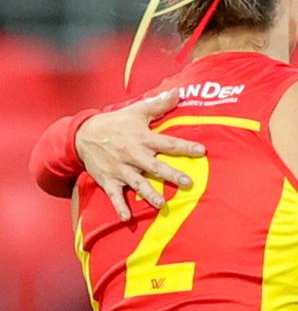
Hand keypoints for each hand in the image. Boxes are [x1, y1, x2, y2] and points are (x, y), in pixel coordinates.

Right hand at [75, 89, 204, 219]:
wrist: (83, 135)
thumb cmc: (116, 123)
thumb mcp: (136, 111)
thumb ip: (159, 104)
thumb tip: (179, 91)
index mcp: (142, 139)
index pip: (167, 143)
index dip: (185, 146)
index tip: (202, 151)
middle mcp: (132, 155)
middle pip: (155, 166)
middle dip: (171, 174)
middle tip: (188, 183)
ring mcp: (120, 169)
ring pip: (137, 183)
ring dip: (149, 194)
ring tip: (161, 204)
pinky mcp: (108, 180)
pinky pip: (115, 196)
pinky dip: (120, 207)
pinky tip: (127, 218)